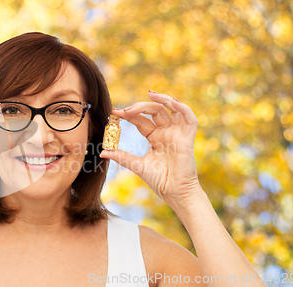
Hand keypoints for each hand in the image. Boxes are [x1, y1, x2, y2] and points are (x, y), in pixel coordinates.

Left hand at [101, 90, 202, 204]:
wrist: (174, 193)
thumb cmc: (159, 180)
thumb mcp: (137, 165)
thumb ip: (122, 156)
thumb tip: (103, 152)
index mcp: (155, 136)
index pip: (141, 120)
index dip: (129, 115)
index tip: (114, 112)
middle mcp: (166, 132)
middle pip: (154, 111)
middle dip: (140, 107)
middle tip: (126, 110)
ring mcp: (177, 133)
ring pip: (172, 109)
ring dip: (163, 99)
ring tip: (150, 93)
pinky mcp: (187, 138)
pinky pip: (190, 118)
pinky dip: (182, 107)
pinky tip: (172, 102)